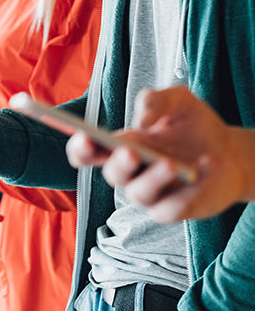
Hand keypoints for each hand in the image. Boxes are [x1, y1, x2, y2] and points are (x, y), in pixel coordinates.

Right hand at [68, 85, 254, 222]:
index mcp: (120, 147)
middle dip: (119, 163)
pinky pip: (173, 208)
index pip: (88, 153)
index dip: (80, 148)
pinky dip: (191, 189)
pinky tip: (208, 165)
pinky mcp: (173, 210)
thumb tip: (142, 120)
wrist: (230, 153)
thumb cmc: (194, 128)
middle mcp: (130, 174)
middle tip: (130, 151)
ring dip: (152, 179)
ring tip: (170, 164)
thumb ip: (155, 100)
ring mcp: (150, 194)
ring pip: (139, 194)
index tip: (84, 136)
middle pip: (112, 173)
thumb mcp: (177, 101)